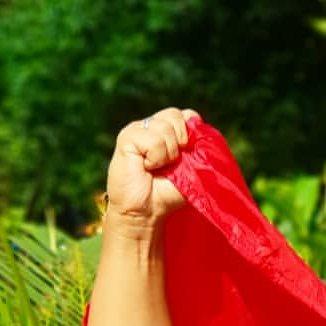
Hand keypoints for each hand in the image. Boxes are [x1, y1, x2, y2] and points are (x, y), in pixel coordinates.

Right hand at [105, 107, 197, 230]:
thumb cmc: (168, 193)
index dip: (192, 133)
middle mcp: (152, 126)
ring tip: (157, 167)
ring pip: (165, 127)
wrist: (147, 210)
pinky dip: (156, 157)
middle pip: (176, 115)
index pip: (188, 115)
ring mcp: (138, 129)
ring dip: (168, 154)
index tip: (187, 155)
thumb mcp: (192, 170)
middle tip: (171, 163)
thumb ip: (199, 148)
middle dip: (181, 142)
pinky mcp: (127, 136)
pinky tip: (146, 167)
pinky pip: (153, 139)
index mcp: (169, 131)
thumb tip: (199, 124)